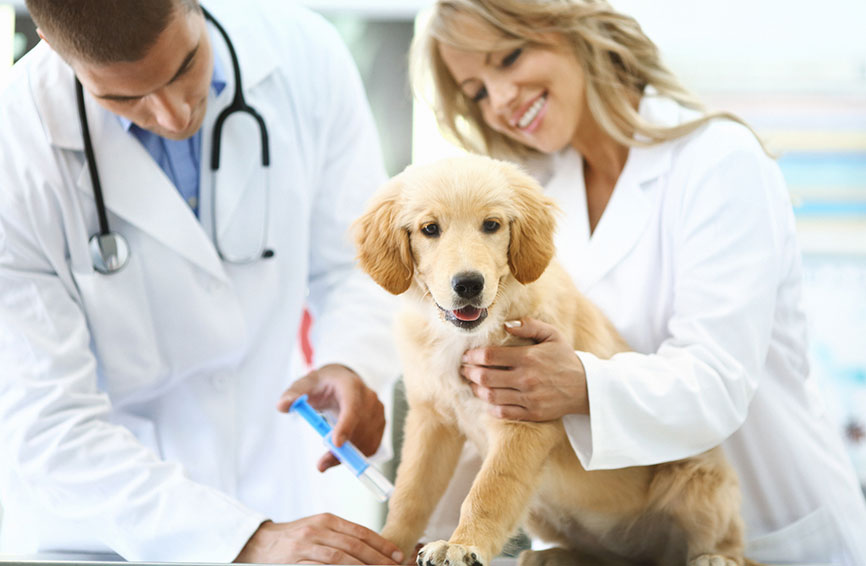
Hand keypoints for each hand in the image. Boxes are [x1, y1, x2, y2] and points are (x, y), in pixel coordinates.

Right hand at [234, 516, 403, 564]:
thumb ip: (341, 535)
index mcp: (327, 520)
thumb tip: (371, 548)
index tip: (397, 554)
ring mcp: (306, 546)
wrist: (260, 543)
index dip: (381, 543)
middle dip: (377, 558)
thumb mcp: (318, 528)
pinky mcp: (296, 562)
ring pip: (340, 558)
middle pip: (354, 545)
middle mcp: (318, 530)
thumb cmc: (295, 537)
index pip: (360, 531)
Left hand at [277, 364, 385, 471]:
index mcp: (350, 385)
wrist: (340, 383)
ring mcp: (378, 411)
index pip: (352, 406)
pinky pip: (371, 446)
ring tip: (327, 459)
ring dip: (348, 455)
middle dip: (342, 449)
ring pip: (367, 440)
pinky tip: (342, 454)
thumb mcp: (304, 385)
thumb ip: (293, 394)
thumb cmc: (321, 385)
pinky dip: (357, 456)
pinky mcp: (380, 424)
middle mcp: (369, 397)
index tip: (335, 444)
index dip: (346, 425)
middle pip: (360, 427)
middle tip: (321, 464)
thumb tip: (282, 406)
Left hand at [460, 318, 588, 420]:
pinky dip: (490, 407)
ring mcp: (528, 398)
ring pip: (490, 396)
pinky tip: (487, 400)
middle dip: (469, 372)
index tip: (466, 356)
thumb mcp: (552, 335)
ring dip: (476, 389)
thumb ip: (530, 325)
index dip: (472, 356)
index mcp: (528, 357)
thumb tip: (507, 325)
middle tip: (463, 369)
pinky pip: (503, 412)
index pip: (490, 356)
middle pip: (485, 376)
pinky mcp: (532, 413)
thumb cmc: (565, 359)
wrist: (586, 388)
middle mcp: (526, 378)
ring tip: (472, 383)